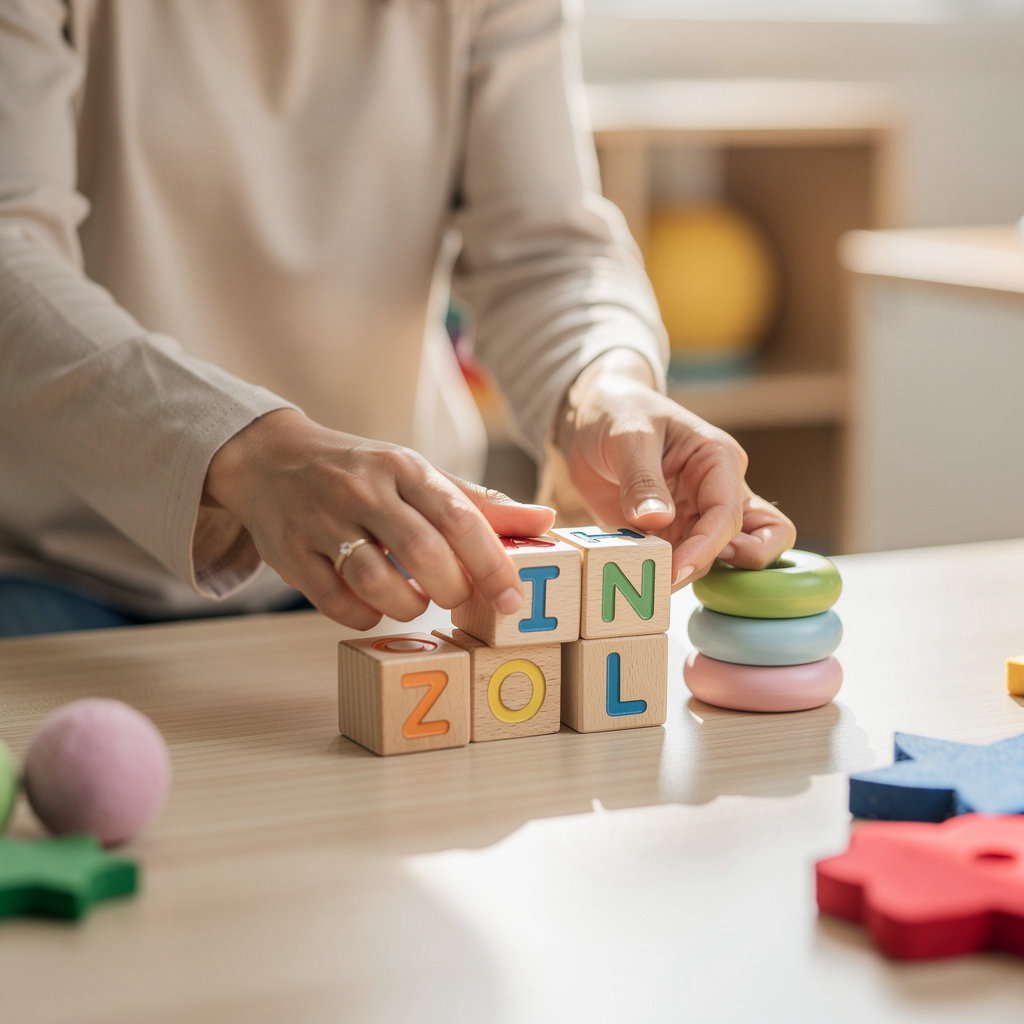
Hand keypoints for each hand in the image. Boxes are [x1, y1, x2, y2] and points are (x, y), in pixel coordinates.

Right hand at [203, 409, 555, 628]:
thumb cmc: (364, 474)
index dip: (492, 564)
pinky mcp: (290, 553)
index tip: (513, 600)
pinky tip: (375, 608)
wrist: (271, 460)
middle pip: (422, 551)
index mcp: (404, 467)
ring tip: (417, 602)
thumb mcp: (419, 475)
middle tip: (457, 598)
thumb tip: (545, 520)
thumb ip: (480, 503)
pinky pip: (334, 601)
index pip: (459, 517)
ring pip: (375, 581)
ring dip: (408, 606)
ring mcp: (322, 522)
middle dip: (452, 589)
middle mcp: (363, 490)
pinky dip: (364, 616)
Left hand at [555, 350, 796, 587]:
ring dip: (687, 575)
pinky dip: (664, 574)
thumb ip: (642, 480)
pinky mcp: (672, 534)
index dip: (707, 547)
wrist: (592, 418)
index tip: (675, 568)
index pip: (728, 513)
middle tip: (681, 573)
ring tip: (644, 577)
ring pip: (719, 561)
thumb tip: (656, 520)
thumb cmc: (619, 413)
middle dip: (727, 566)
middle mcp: (718, 492)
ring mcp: (696, 517)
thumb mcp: (628, 437)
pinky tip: (636, 574)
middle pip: (755, 542)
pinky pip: (681, 563)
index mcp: (718, 460)